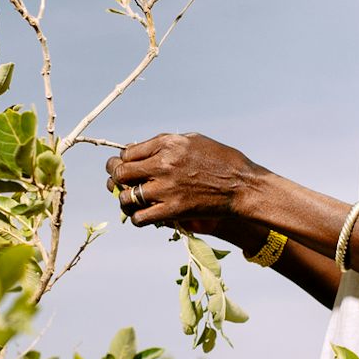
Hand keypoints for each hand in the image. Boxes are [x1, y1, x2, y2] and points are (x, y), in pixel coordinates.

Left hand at [104, 132, 263, 229]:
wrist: (243, 185)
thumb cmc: (221, 160)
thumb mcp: (193, 141)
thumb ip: (165, 144)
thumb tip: (140, 149)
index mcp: (167, 144)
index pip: (128, 152)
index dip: (123, 161)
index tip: (127, 167)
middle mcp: (163, 163)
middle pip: (121, 172)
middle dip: (116, 178)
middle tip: (120, 184)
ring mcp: (166, 188)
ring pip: (126, 196)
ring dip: (125, 200)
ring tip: (132, 201)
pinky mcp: (173, 210)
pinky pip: (140, 218)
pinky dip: (137, 218)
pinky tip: (143, 216)